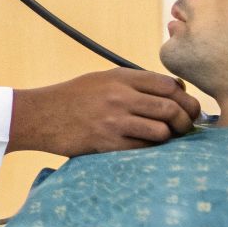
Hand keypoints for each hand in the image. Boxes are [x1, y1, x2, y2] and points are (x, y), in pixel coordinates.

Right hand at [8, 68, 202, 156]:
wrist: (40, 115)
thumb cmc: (73, 98)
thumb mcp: (103, 79)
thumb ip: (135, 82)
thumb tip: (176, 90)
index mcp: (121, 77)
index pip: (168, 85)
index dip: (185, 97)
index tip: (188, 107)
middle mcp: (120, 96)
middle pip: (171, 108)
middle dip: (185, 119)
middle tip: (185, 126)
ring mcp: (114, 120)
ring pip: (162, 130)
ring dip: (169, 137)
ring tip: (166, 138)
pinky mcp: (107, 142)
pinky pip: (144, 148)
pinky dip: (151, 149)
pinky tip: (147, 146)